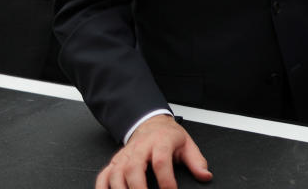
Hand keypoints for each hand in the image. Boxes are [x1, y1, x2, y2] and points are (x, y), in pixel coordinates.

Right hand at [95, 114, 210, 188]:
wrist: (151, 124)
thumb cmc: (169, 137)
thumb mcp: (187, 144)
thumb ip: (197, 161)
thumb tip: (205, 176)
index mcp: (161, 142)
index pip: (161, 161)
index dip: (165, 179)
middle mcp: (140, 148)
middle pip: (134, 168)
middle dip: (138, 188)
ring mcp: (125, 155)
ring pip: (117, 173)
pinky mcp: (115, 162)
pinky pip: (104, 176)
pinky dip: (102, 188)